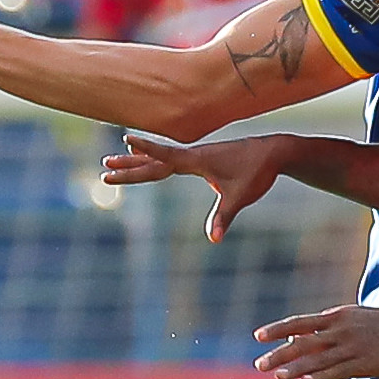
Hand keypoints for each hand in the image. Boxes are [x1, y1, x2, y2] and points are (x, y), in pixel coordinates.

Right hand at [103, 129, 289, 243]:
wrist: (273, 153)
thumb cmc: (256, 172)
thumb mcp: (240, 197)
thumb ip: (223, 217)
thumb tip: (214, 239)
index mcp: (197, 160)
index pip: (165, 155)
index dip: (146, 149)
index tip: (126, 139)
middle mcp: (193, 156)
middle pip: (154, 161)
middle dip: (130, 165)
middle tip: (105, 167)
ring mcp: (196, 157)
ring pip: (160, 159)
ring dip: (138, 161)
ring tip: (114, 159)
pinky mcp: (202, 160)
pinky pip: (172, 161)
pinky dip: (155, 160)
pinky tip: (147, 162)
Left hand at [255, 302, 378, 378]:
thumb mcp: (354, 318)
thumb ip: (328, 328)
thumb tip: (302, 338)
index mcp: (336, 317)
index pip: (299, 323)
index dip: (277, 329)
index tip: (258, 336)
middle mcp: (340, 331)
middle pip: (303, 343)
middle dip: (279, 354)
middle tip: (260, 364)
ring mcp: (352, 348)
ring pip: (317, 359)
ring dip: (295, 368)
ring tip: (278, 376)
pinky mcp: (364, 363)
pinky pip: (336, 371)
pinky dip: (319, 376)